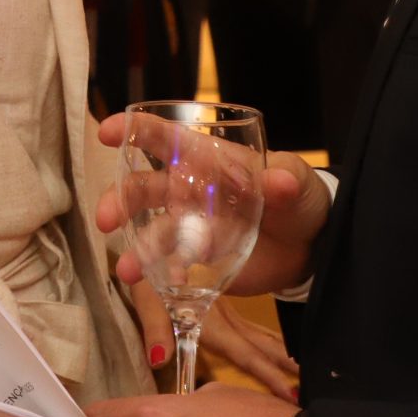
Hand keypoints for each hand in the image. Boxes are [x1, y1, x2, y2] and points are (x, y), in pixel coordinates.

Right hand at [91, 112, 331, 296]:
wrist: (312, 245)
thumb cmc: (299, 195)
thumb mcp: (297, 181)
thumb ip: (286, 180)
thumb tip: (279, 180)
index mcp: (208, 158)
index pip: (166, 138)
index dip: (136, 130)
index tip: (108, 133)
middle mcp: (189, 189)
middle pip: (143, 187)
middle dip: (119, 199)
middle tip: (106, 219)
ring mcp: (190, 225)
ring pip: (150, 231)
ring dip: (135, 249)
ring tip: (127, 271)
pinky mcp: (198, 258)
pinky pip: (169, 265)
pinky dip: (160, 275)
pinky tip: (158, 285)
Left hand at [125, 285, 301, 397]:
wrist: (158, 239)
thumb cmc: (148, 272)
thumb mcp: (147, 297)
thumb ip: (156, 328)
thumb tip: (159, 360)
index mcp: (211, 320)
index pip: (244, 352)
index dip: (267, 373)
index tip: (289, 392)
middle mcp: (225, 317)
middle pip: (260, 345)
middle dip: (284, 366)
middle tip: (307, 386)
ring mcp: (226, 309)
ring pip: (259, 334)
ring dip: (280, 353)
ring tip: (300, 372)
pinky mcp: (221, 303)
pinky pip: (250, 328)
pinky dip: (267, 340)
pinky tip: (273, 346)